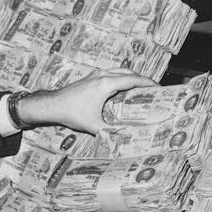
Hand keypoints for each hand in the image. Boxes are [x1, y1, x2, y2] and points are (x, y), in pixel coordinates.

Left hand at [18, 69, 157, 133]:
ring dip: (130, 78)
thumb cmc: (72, 113)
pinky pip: (110, 74)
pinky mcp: (90, 77)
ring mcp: (95, 74)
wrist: (52, 105)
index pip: (133, 80)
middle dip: (142, 80)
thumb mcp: (93, 125)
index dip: (148, 83)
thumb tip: (123, 140)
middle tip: (152, 90)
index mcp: (106, 84)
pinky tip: (120, 91)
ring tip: (139, 89)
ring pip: (119, 72)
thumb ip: (109, 132)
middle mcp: (102, 75)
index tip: (159, 87)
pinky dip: (119, 79)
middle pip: (128, 73)